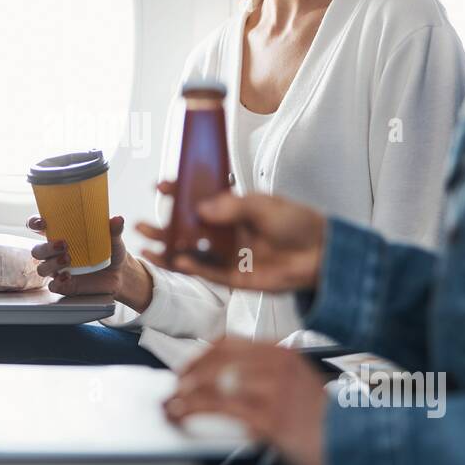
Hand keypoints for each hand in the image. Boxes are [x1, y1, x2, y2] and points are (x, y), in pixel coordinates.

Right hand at [27, 214, 152, 309]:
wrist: (120, 274)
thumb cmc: (111, 250)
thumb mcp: (113, 238)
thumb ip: (113, 229)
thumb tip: (117, 219)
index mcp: (62, 234)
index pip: (40, 227)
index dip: (35, 223)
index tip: (41, 222)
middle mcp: (56, 252)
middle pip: (38, 250)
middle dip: (46, 247)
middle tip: (63, 244)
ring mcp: (59, 269)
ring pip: (42, 268)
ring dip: (51, 264)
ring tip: (68, 259)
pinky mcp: (65, 284)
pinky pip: (53, 285)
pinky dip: (58, 282)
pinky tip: (68, 277)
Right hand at [136, 182, 327, 292]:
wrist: (322, 253)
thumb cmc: (298, 224)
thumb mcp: (263, 205)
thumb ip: (231, 206)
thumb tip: (201, 207)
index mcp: (233, 209)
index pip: (199, 199)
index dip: (179, 193)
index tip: (161, 187)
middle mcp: (227, 232)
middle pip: (188, 230)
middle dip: (164, 227)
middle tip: (143, 224)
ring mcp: (229, 254)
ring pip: (192, 253)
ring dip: (170, 250)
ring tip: (149, 247)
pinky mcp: (235, 277)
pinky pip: (208, 273)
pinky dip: (192, 268)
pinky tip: (178, 261)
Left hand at [164, 339, 329, 464]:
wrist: (360, 444)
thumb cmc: (329, 422)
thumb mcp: (299, 386)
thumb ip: (267, 379)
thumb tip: (224, 384)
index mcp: (283, 353)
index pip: (229, 343)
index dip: (201, 356)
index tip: (186, 369)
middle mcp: (277, 365)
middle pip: (217, 361)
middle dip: (188, 376)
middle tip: (174, 390)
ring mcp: (273, 390)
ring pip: (214, 383)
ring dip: (184, 396)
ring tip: (171, 406)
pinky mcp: (270, 418)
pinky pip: (220, 408)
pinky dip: (193, 410)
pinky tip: (183, 416)